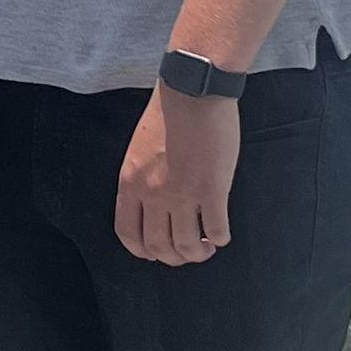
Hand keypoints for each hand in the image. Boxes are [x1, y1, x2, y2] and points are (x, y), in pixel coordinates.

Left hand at [116, 86, 240, 265]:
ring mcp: (182, 194)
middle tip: (189, 251)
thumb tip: (154, 206)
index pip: (128, 234)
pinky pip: (216, 230)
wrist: (192, 92)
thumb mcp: (139, 152)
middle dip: (174, 257)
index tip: (156, 252)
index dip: (143, 251)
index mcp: (130, 183)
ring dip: (198, 253)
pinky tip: (222, 232)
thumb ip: (142, 180)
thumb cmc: (168, 115)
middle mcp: (152, 194)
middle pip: (158, 247)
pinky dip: (220, 238)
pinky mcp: (212, 189)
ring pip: (187, 246)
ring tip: (207, 246)